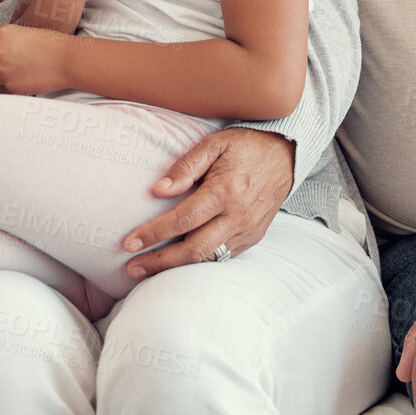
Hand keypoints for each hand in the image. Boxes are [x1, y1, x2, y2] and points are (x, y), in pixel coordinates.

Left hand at [0, 24, 70, 95]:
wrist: (66, 61)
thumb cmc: (53, 45)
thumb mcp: (25, 33)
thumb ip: (9, 41)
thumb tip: (2, 50)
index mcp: (0, 34)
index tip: (5, 50)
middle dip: (1, 62)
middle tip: (20, 62)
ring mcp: (1, 70)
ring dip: (7, 75)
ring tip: (27, 71)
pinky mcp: (9, 87)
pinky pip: (4, 89)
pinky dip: (14, 87)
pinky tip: (27, 80)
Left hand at [121, 127, 292, 279]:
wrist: (286, 156)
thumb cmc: (246, 146)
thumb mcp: (214, 144)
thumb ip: (185, 166)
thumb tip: (158, 190)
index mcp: (225, 192)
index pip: (183, 220)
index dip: (154, 234)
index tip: (129, 243)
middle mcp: (238, 217)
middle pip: (194, 250)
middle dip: (159, 262)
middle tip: (131, 268)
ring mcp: (247, 231)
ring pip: (208, 259)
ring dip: (176, 268)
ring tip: (147, 270)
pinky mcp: (252, 238)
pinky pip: (223, 257)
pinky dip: (198, 263)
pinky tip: (177, 264)